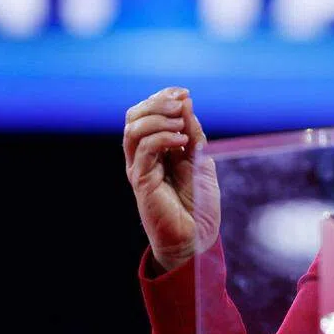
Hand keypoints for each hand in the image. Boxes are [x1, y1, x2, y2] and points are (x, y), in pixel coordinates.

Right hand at [124, 87, 220, 272]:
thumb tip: (185, 102)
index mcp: (155, 150)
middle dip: (156, 102)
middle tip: (180, 102)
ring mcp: (140, 169)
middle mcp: (142, 158)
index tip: (184, 93)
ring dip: (158, 117)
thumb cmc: (198, 205)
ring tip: (181, 123)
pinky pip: (144, 150)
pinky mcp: (142, 182)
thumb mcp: (201, 160)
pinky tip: (182, 140)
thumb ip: (193, 133)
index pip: (146, 113)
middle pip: (133, 117)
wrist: (196, 240)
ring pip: (133, 130)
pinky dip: (162, 137)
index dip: (161, 97)